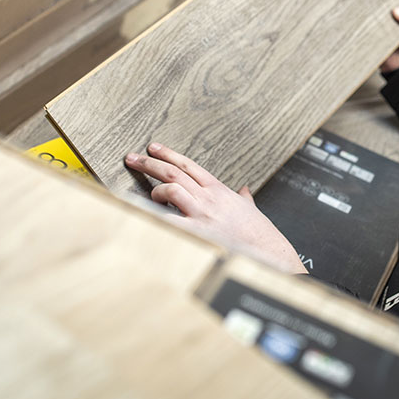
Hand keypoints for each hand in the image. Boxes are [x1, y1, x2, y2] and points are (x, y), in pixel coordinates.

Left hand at [125, 143, 306, 274]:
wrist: (266, 250)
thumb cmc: (258, 233)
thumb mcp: (250, 209)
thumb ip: (244, 198)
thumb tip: (244, 190)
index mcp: (218, 190)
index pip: (189, 165)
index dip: (169, 154)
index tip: (153, 148)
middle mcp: (208, 198)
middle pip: (173, 172)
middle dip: (149, 163)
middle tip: (132, 158)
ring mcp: (201, 213)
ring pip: (170, 188)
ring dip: (154, 189)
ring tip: (148, 194)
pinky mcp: (195, 231)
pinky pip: (168, 218)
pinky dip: (154, 213)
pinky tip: (144, 212)